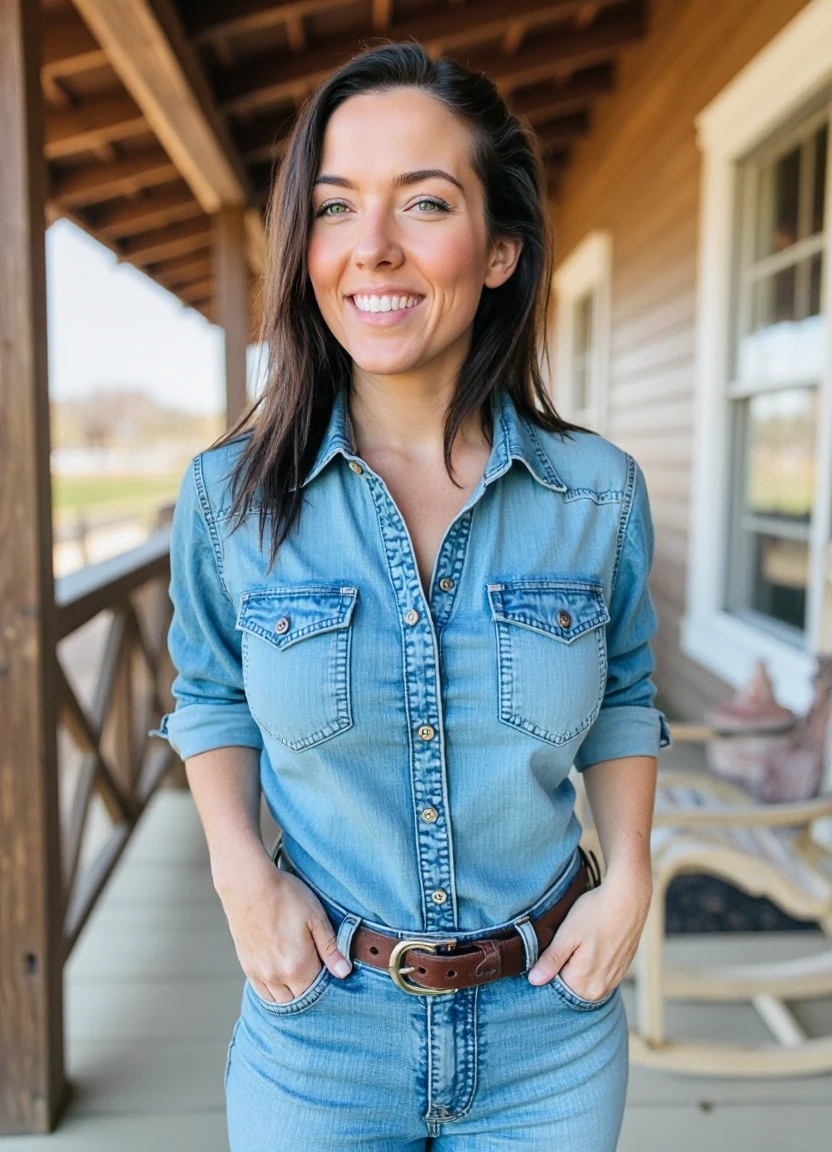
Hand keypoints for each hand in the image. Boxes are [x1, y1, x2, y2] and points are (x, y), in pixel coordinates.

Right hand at [217, 853, 351, 1003]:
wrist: (247, 885)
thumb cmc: (285, 896)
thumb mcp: (316, 917)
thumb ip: (330, 948)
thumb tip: (344, 972)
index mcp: (298, 965)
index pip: (319, 990)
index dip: (328, 984)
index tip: (332, 971)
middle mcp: (278, 976)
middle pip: (300, 999)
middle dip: (312, 991)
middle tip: (318, 972)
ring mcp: (260, 973)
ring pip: (281, 1000)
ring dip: (293, 995)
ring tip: (301, 978)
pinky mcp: (247, 967)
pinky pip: (263, 993)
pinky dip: (275, 994)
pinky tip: (282, 982)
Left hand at [527, 869, 651, 999]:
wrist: (629, 898)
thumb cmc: (596, 913)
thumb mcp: (567, 934)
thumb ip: (551, 961)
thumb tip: (535, 980)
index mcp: (585, 984)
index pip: (556, 988)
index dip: (548, 969)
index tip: (549, 950)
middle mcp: (602, 989)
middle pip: (571, 988)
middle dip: (562, 969)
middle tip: (563, 943)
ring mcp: (614, 980)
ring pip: (584, 981)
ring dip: (576, 967)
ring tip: (578, 941)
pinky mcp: (621, 969)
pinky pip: (598, 974)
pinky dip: (590, 964)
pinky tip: (590, 944)